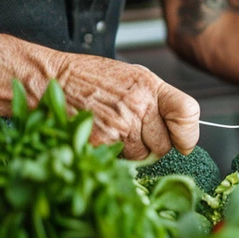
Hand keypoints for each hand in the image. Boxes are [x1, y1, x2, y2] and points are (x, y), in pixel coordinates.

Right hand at [52, 54, 200, 159]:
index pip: (188, 113)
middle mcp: (138, 105)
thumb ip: (159, 100)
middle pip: (164, 145)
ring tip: (112, 129)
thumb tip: (181, 129)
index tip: (182, 140)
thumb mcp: (132, 76)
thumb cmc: (90, 78)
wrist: (50, 79)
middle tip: (132, 130)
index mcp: (150, 86)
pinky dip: (112, 155)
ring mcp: (120, 125)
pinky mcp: (101, 141)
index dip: (187, 132)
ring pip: (142, 156)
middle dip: (151, 144)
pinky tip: (100, 136)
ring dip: (130, 150)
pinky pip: (120, 161)